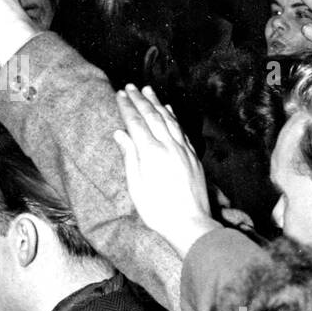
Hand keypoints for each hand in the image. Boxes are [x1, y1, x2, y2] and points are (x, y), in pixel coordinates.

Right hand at [112, 85, 217, 257]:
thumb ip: (130, 156)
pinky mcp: (192, 156)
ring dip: (157, 102)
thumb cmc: (158, 210)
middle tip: (130, 86)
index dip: (126, 107)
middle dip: (140, 99)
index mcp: (151, 153)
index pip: (136, 122)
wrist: (190, 224)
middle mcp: (168, 146)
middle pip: (152, 116)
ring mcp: (183, 150)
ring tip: (148, 90)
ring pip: (169, 119)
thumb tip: (120, 133)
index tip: (119, 94)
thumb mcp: (136, 186)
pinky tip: (169, 109)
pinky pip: (181, 129)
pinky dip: (173, 116)